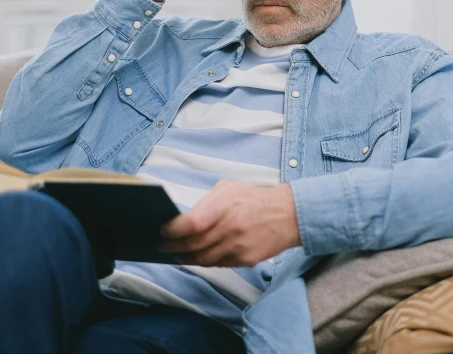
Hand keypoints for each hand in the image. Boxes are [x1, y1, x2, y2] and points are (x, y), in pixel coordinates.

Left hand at [158, 180, 301, 267]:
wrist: (289, 214)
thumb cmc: (256, 198)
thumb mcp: (229, 188)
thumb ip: (205, 203)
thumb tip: (184, 219)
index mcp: (225, 206)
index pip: (190, 224)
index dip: (172, 231)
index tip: (162, 232)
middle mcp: (231, 228)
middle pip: (192, 245)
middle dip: (172, 247)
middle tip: (162, 247)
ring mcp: (238, 246)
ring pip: (202, 259)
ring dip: (186, 258)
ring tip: (177, 254)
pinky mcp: (246, 260)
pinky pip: (218, 264)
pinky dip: (205, 261)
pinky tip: (199, 256)